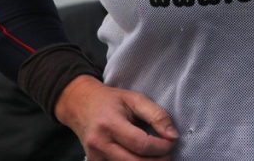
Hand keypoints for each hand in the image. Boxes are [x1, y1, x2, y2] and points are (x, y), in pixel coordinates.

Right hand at [55, 75, 177, 160]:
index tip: (172, 141)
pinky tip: (142, 158)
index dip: (161, 147)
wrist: (81, 105)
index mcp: (110, 123)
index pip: (140, 143)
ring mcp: (94, 156)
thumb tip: (173, 135)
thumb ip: (156, 115)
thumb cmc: (111, 100)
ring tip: (157, 156)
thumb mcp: (135, 99)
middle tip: (168, 155)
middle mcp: (99, 143)